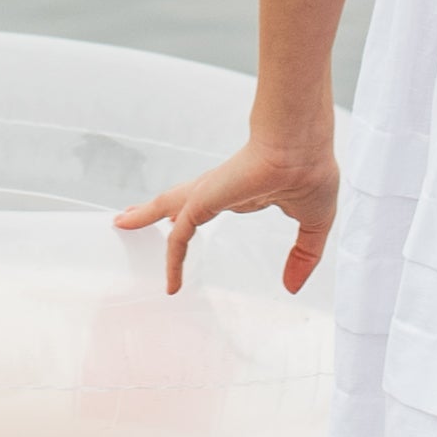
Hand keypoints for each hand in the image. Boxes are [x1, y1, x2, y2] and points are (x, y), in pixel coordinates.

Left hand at [116, 120, 343, 296]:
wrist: (301, 150)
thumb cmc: (311, 171)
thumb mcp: (313, 223)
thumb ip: (304, 255)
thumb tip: (292, 286)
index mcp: (246, 189)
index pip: (214, 201)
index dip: (199, 211)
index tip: (186, 221)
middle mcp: (223, 189)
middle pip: (183, 201)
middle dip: (162, 209)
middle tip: (137, 215)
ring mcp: (209, 194)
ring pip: (170, 209)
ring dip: (146, 215)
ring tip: (123, 222)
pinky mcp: (201, 203)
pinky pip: (179, 237)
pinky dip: (173, 259)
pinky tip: (170, 282)